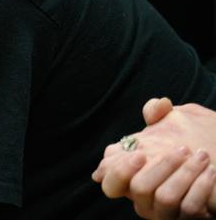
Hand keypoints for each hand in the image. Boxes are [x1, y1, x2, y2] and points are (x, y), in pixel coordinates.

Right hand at [92, 98, 215, 217]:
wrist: (212, 165)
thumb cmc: (183, 145)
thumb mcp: (171, 125)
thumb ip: (158, 113)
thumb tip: (159, 105)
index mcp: (128, 174)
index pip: (108, 179)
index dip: (120, 169)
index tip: (141, 154)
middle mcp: (141, 197)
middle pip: (137, 188)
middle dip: (159, 168)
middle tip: (180, 149)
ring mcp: (161, 210)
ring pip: (164, 198)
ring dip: (184, 174)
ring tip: (202, 156)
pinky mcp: (183, 219)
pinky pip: (189, 209)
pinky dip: (201, 188)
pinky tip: (210, 172)